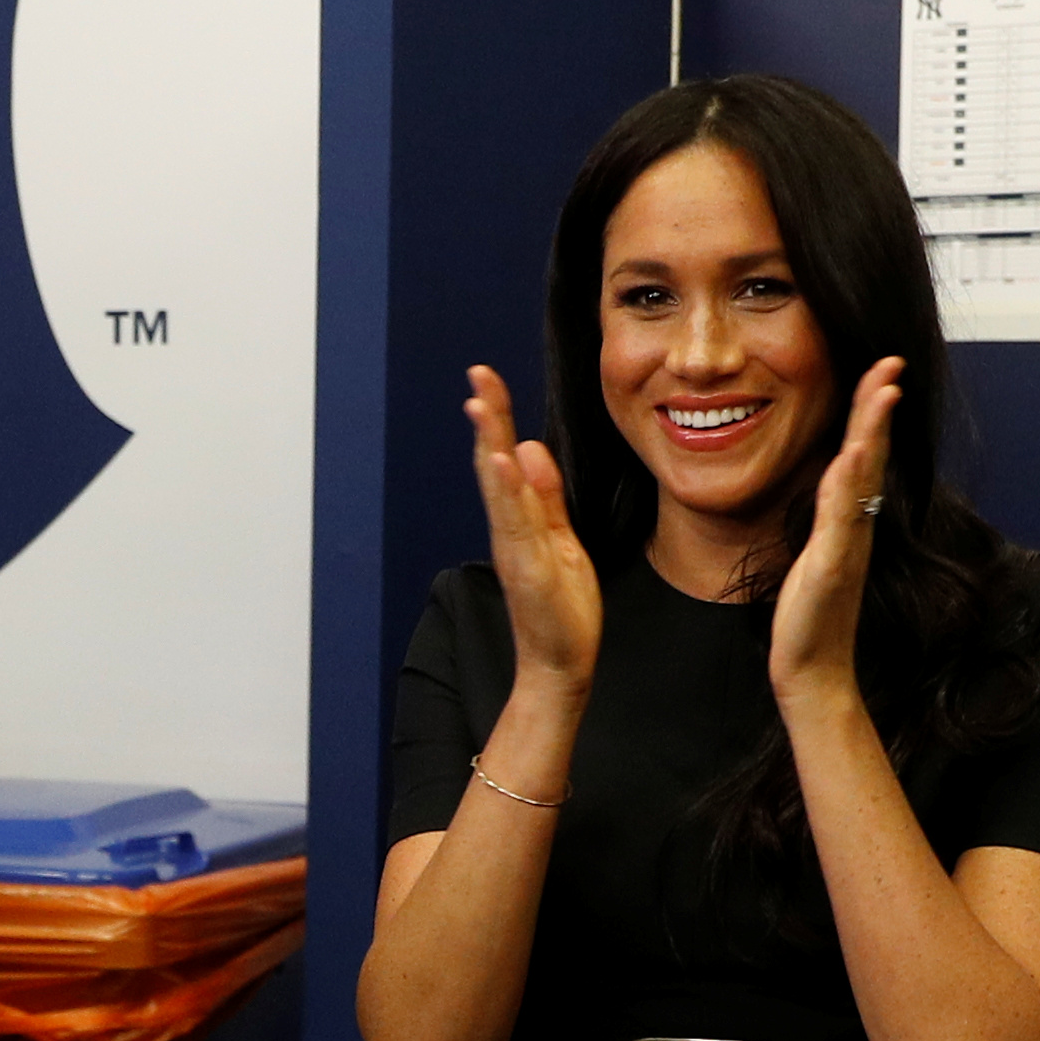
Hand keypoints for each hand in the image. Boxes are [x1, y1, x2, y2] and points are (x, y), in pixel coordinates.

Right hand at [464, 367, 599, 693]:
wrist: (561, 665)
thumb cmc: (561, 608)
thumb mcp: (560, 539)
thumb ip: (545, 497)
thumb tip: (529, 448)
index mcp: (518, 520)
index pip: (504, 457)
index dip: (496, 418)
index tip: (486, 378)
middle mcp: (509, 529)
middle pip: (494, 463)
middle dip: (489, 418)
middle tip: (479, 375)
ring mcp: (516, 548)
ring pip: (499, 488)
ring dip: (490, 445)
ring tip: (482, 406)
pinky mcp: (528, 569)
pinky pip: (516, 523)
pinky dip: (507, 490)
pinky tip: (504, 461)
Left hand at [770, 357, 903, 702]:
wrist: (812, 668)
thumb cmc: (810, 615)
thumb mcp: (817, 554)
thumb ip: (827, 518)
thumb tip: (835, 482)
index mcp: (847, 520)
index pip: (863, 455)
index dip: (871, 412)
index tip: (880, 371)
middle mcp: (855, 527)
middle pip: (872, 455)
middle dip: (879, 406)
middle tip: (891, 362)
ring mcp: (847, 545)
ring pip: (863, 480)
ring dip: (873, 433)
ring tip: (883, 391)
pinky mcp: (833, 567)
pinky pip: (843, 519)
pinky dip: (850, 487)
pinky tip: (853, 457)